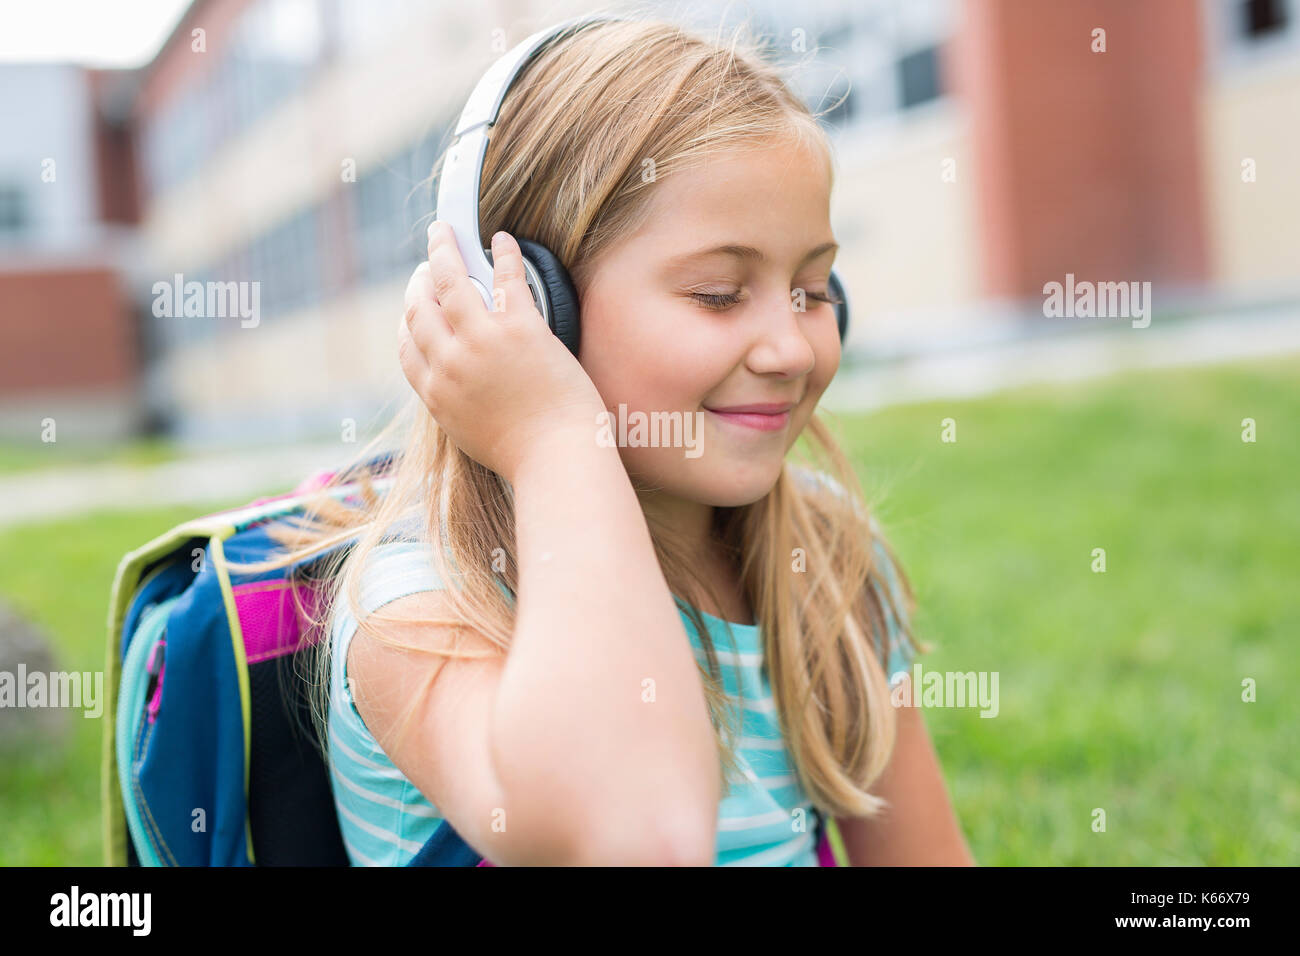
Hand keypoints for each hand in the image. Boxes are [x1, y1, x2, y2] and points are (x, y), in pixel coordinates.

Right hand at [399, 221, 604, 481]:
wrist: (558, 461)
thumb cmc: (526, 455)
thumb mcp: (472, 435)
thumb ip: (458, 404)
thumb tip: (461, 385)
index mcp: (436, 394)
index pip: (408, 346)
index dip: (409, 320)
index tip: (415, 305)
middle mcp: (450, 364)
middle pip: (420, 308)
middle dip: (420, 280)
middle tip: (429, 263)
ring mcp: (482, 343)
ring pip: (451, 282)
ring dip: (445, 249)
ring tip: (444, 232)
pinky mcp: (520, 330)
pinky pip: (505, 278)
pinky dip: (502, 253)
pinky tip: (502, 239)